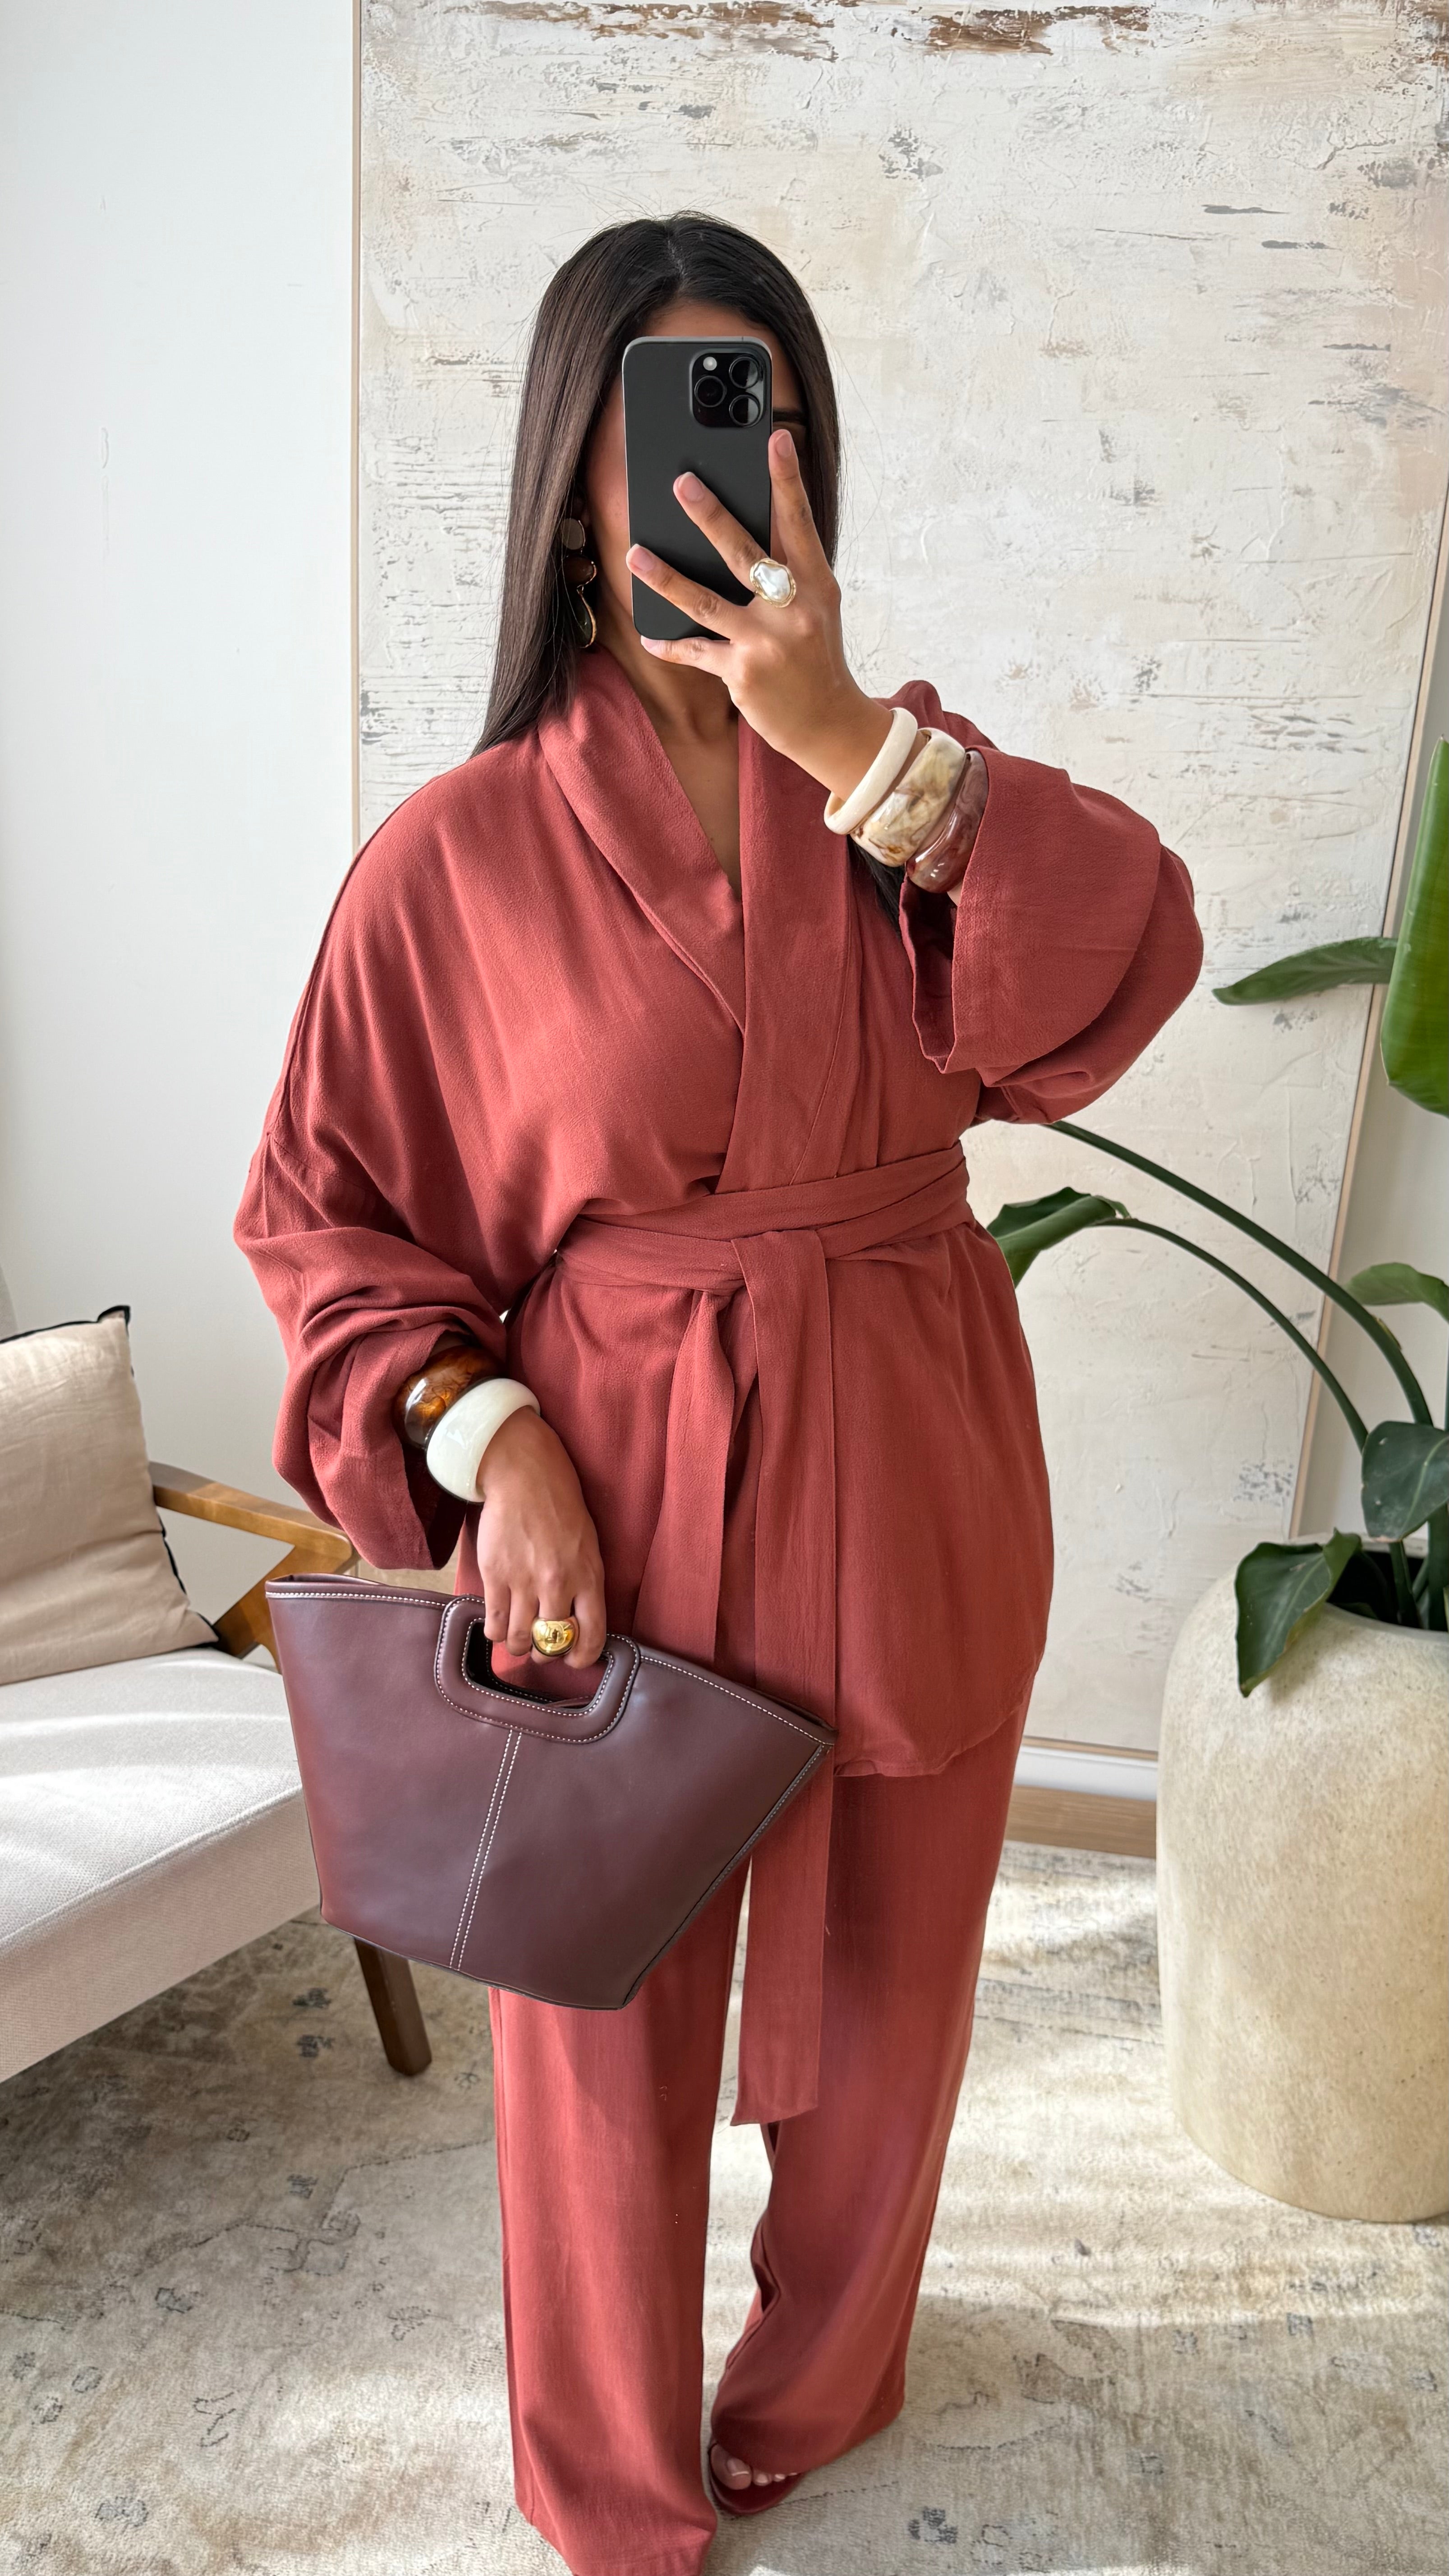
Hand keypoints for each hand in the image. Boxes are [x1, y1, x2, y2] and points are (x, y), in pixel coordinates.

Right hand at [474, 1409, 606, 1670]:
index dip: (582, 1657)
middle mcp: (558, 1584)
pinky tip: (498, 1628)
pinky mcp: (496, 1575)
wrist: (526, 1477)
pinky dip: (495, 1634)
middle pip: (551, 1643)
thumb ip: (586, 1585)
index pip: (592, 1635)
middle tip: (540, 1648)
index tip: (573, 1660)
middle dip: (545, 1653)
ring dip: (518, 1646)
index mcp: (589, 1577)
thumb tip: (579, 1624)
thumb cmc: (561, 1509)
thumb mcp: (589, 1547)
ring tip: (517, 1640)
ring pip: (520, 1639)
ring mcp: (524, 1581)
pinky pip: (494, 1623)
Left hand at [626, 429, 891, 802]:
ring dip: (666, 578)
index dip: (786, 480)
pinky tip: (648, 636)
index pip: (799, 523)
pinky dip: (671, 645)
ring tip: (634, 555)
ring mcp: (766, 642)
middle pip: (744, 554)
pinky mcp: (742, 674)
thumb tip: (741, 532)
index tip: (775, 438)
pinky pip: (696, 651)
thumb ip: (788, 571)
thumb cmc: (816, 657)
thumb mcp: (815, 607)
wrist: (829, 724)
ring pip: (705, 602)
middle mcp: (792, 610)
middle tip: (681, 482)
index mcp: (816, 585)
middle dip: (711, 516)